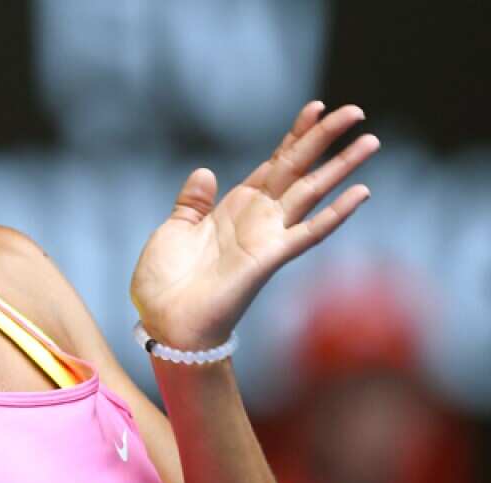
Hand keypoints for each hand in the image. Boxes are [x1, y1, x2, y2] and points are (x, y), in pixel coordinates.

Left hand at [130, 101, 379, 348]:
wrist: (163, 323)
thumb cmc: (164, 284)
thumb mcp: (173, 231)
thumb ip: (192, 202)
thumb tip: (204, 172)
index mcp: (232, 209)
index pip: (273, 164)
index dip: (294, 136)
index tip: (317, 107)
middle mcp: (256, 219)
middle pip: (298, 169)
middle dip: (325, 138)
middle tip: (356, 110)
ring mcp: (266, 237)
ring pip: (311, 192)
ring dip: (341, 167)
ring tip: (370, 141)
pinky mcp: (269, 258)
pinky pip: (309, 232)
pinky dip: (335, 214)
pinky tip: (361, 193)